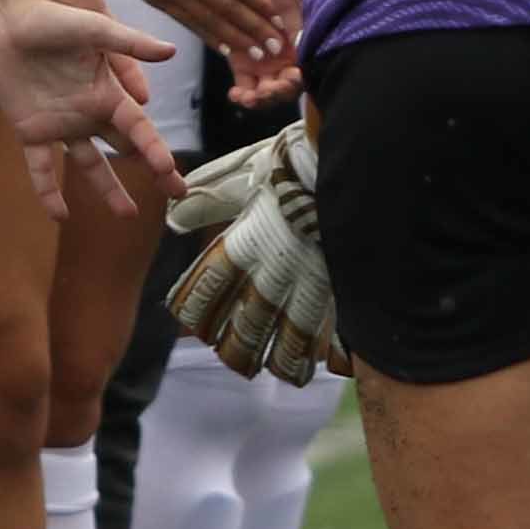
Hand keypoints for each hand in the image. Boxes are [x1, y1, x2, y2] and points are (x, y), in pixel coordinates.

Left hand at [0, 0, 176, 216]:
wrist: (7, 19)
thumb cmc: (52, 17)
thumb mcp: (93, 28)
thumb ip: (129, 43)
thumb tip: (172, 51)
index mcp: (108, 93)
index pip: (139, 128)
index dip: (155, 150)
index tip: (170, 172)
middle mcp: (89, 112)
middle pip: (126, 149)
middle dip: (153, 171)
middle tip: (177, 194)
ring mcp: (61, 124)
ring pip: (90, 164)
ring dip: (109, 189)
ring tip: (127, 213)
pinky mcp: (30, 130)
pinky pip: (41, 166)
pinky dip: (48, 190)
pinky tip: (58, 214)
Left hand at [165, 126, 342, 380]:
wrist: (354, 156)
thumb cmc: (296, 160)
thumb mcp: (245, 172)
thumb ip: (210, 197)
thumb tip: (175, 216)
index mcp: (246, 243)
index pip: (209, 287)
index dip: (197, 309)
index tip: (191, 322)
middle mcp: (275, 270)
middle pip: (248, 324)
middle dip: (238, 346)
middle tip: (233, 357)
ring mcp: (312, 282)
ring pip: (290, 339)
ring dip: (282, 359)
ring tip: (280, 372)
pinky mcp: (344, 286)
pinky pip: (337, 331)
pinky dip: (332, 351)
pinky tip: (329, 365)